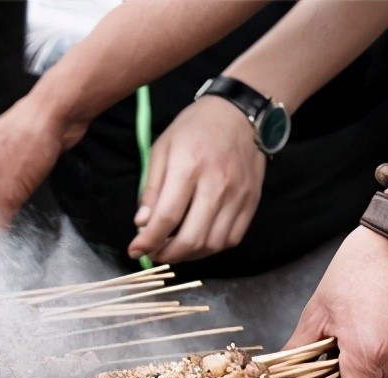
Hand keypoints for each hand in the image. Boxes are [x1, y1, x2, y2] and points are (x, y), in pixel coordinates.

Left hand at [128, 97, 264, 263]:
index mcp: (189, 167)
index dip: (148, 241)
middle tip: (154, 253)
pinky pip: (232, 238)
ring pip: (212, 244)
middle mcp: (217, 184)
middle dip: (167, 255)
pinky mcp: (252, 201)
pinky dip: (212, 248)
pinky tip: (198, 241)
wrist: (240, 112)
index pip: (167, 217)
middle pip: (191, 238)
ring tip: (174, 249)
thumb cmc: (195, 127)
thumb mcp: (162, 148)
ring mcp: (238, 195)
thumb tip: (142, 224)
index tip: (135, 251)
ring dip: (189, 255)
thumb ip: (151, 188)